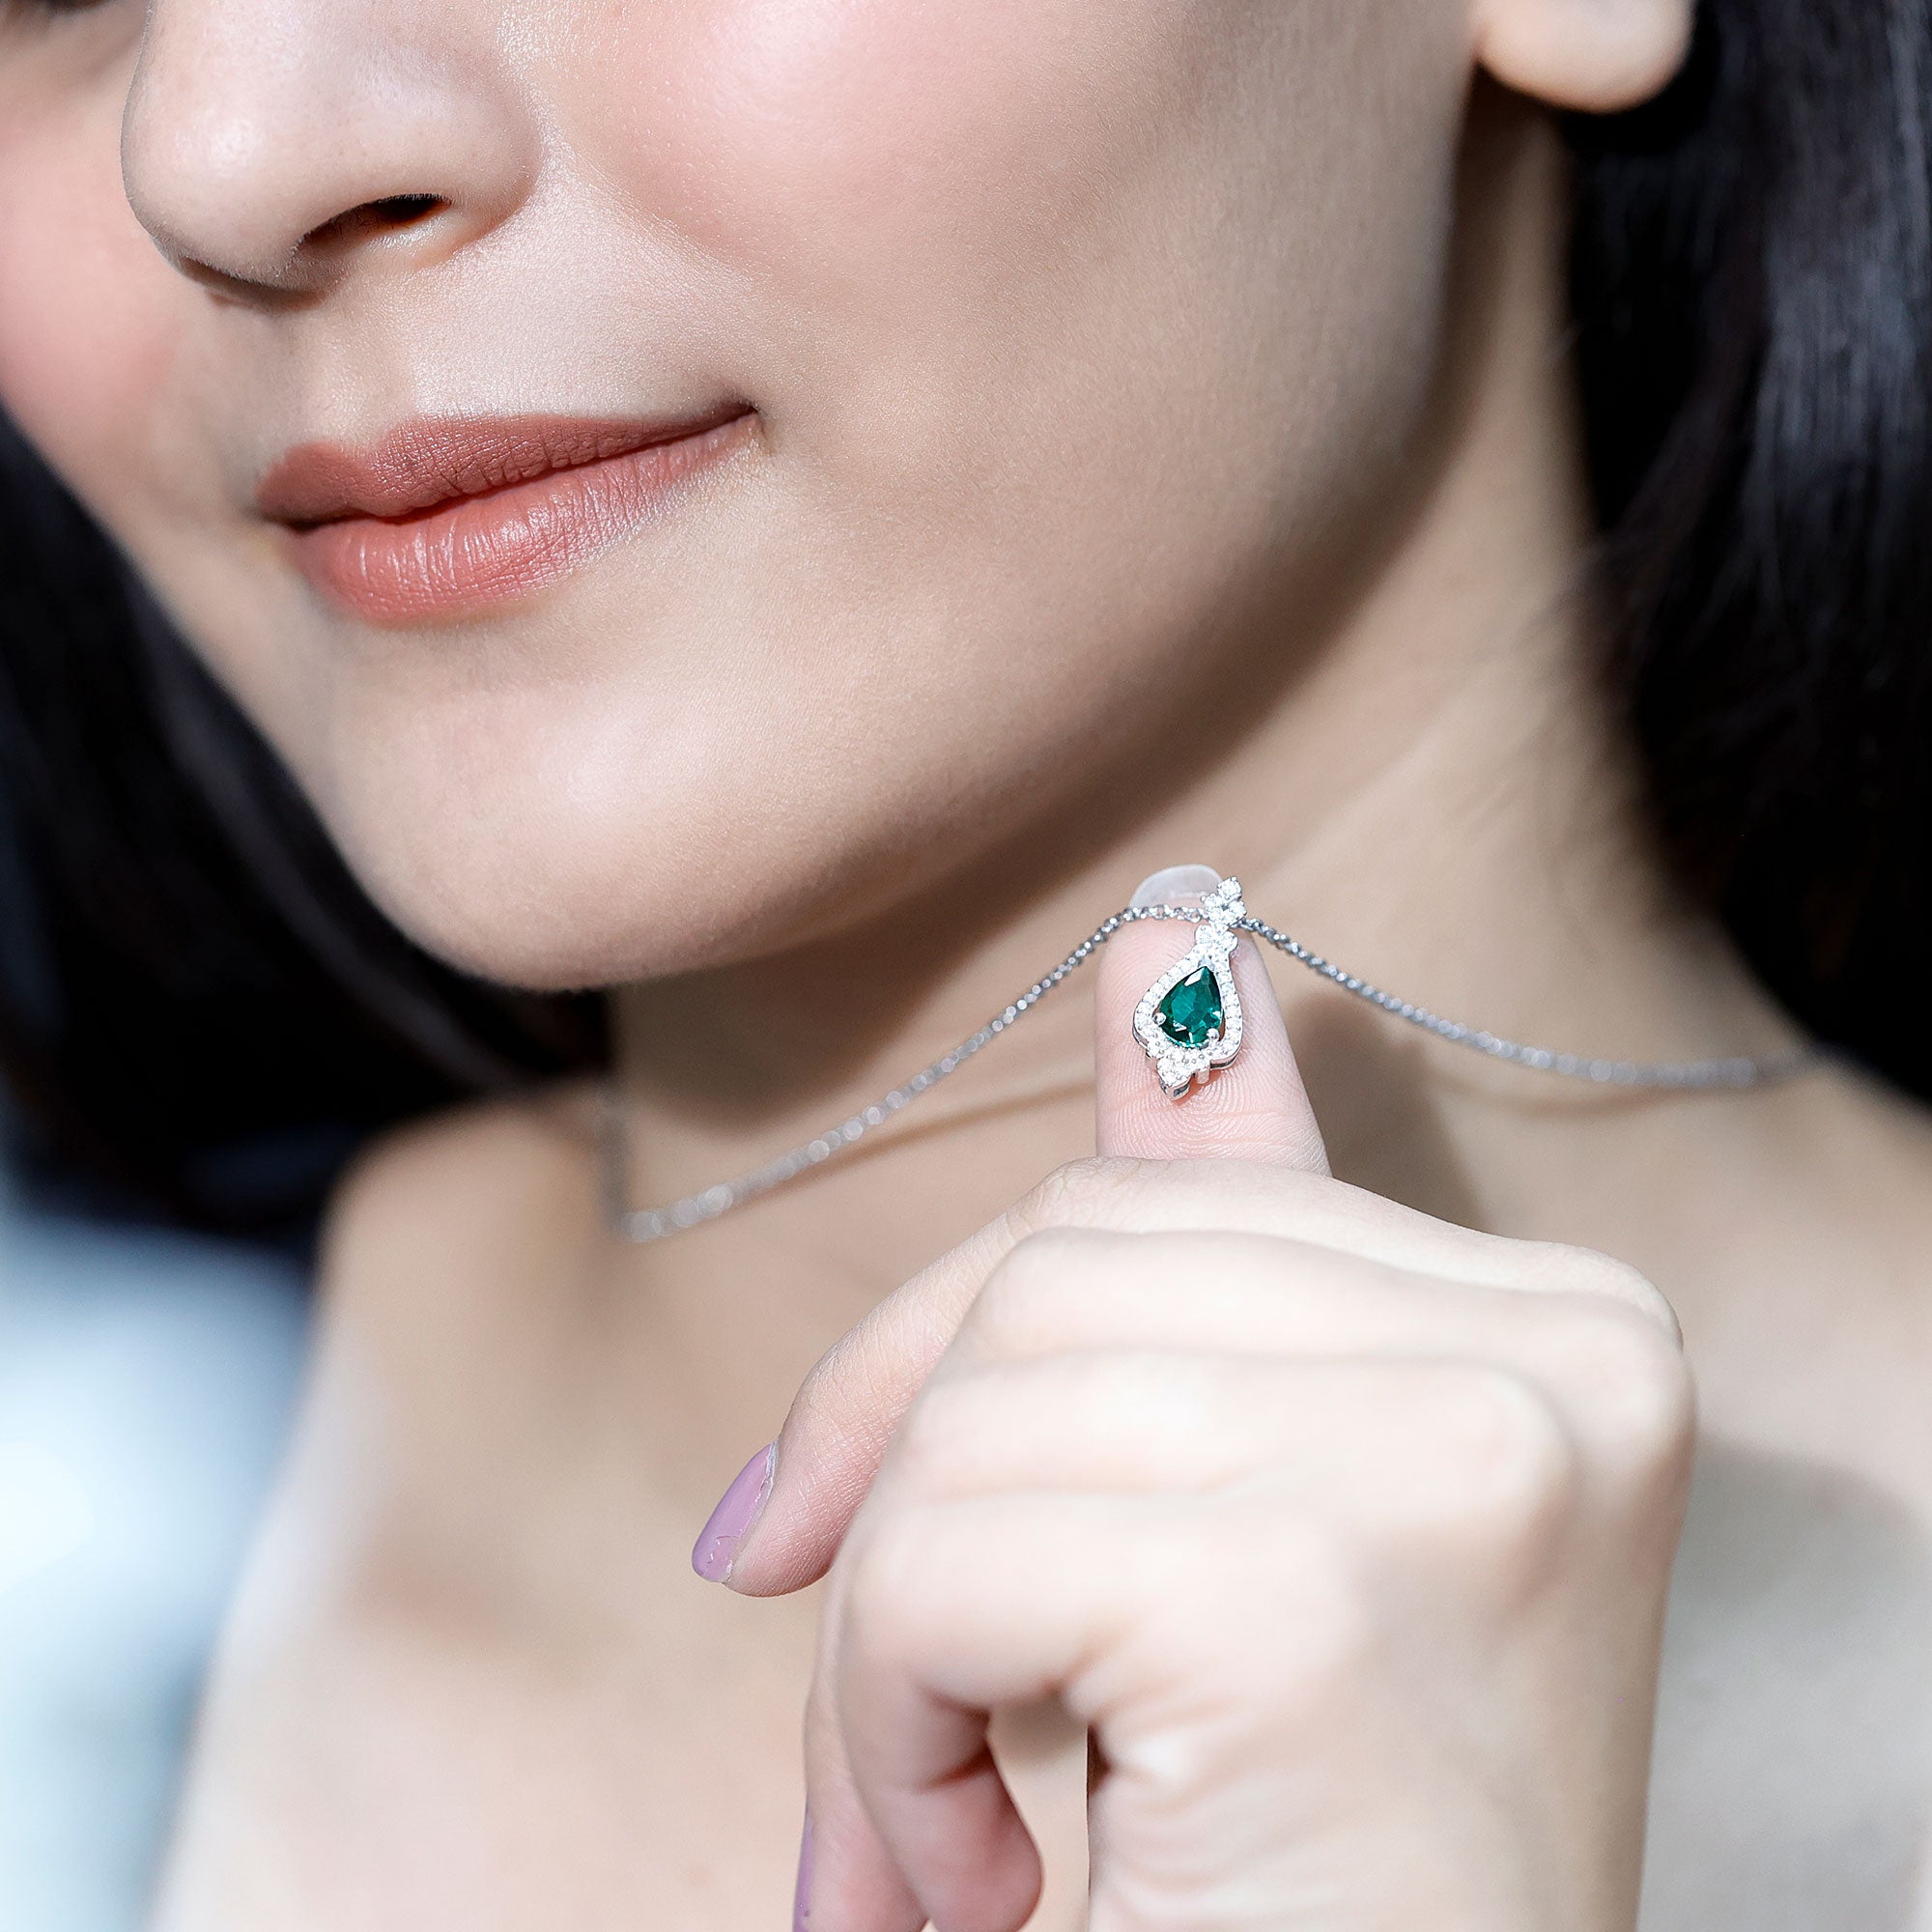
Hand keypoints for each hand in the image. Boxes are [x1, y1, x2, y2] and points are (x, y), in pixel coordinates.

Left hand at [705, 880, 1695, 1931]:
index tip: (809, 1505)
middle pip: (1051, 1286)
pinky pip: (947, 1558)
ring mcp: (1453, 1458)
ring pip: (979, 1418)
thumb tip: (1163, 933)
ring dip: (885, 1659)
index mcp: (1554, 1326)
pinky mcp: (1309, 1596)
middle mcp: (1552, 1359)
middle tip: (910, 1743)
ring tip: (958, 1837)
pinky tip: (994, 1877)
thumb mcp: (1268, 1514)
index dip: (943, 1351)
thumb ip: (1219, 1230)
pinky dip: (888, 1731)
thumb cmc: (1314, 1858)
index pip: (1148, 1215)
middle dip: (905, 1507)